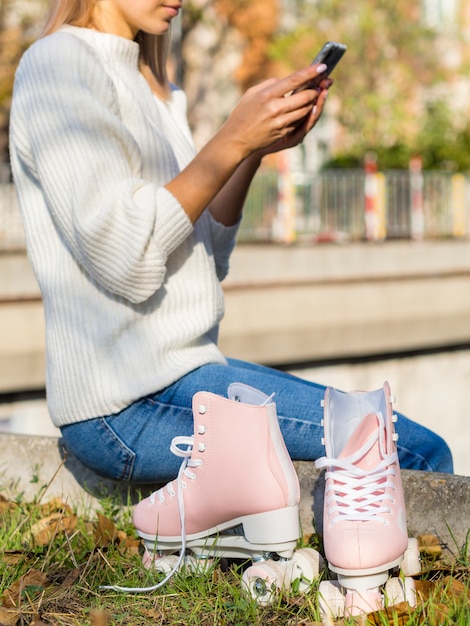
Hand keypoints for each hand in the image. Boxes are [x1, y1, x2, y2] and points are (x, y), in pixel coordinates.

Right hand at [218, 63, 332, 160]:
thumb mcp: (251, 94)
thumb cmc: (242, 114)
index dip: (310, 72)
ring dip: (312, 103)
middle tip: (319, 84)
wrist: (236, 140)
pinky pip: (299, 122)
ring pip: (305, 110)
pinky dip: (304, 114)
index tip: (322, 66)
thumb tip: (287, 80)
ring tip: (313, 96)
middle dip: (315, 90)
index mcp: (267, 95)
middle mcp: (275, 108)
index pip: (294, 80)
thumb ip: (270, 85)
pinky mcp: (283, 133)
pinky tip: (304, 109)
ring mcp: (280, 122)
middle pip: (305, 96)